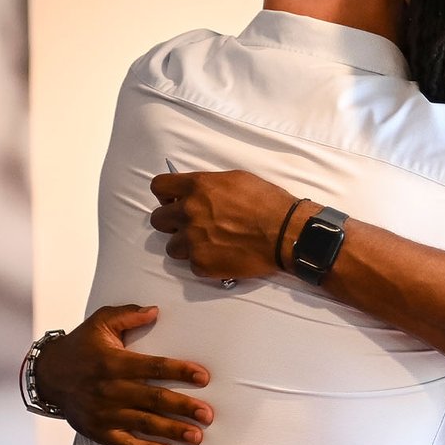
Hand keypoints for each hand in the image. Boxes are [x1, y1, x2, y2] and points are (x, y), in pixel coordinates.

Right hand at [34, 305, 212, 444]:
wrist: (48, 375)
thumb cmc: (81, 346)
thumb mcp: (100, 322)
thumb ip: (128, 314)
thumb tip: (155, 311)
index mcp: (115, 362)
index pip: (153, 367)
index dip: (180, 371)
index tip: (203, 377)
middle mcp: (111, 389)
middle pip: (153, 399)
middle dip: (182, 407)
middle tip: (207, 415)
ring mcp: (105, 412)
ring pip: (144, 423)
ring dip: (172, 431)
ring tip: (196, 436)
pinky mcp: (99, 430)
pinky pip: (125, 444)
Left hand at [150, 169, 297, 279]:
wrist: (285, 233)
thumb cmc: (267, 202)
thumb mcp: (236, 179)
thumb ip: (208, 186)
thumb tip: (194, 193)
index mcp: (197, 187)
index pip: (158, 187)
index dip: (165, 195)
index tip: (174, 200)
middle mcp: (189, 213)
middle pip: (158, 220)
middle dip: (172, 222)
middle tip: (191, 225)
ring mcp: (193, 241)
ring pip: (172, 246)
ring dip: (186, 245)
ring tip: (208, 244)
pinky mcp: (201, 265)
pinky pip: (191, 264)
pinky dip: (204, 262)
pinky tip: (221, 255)